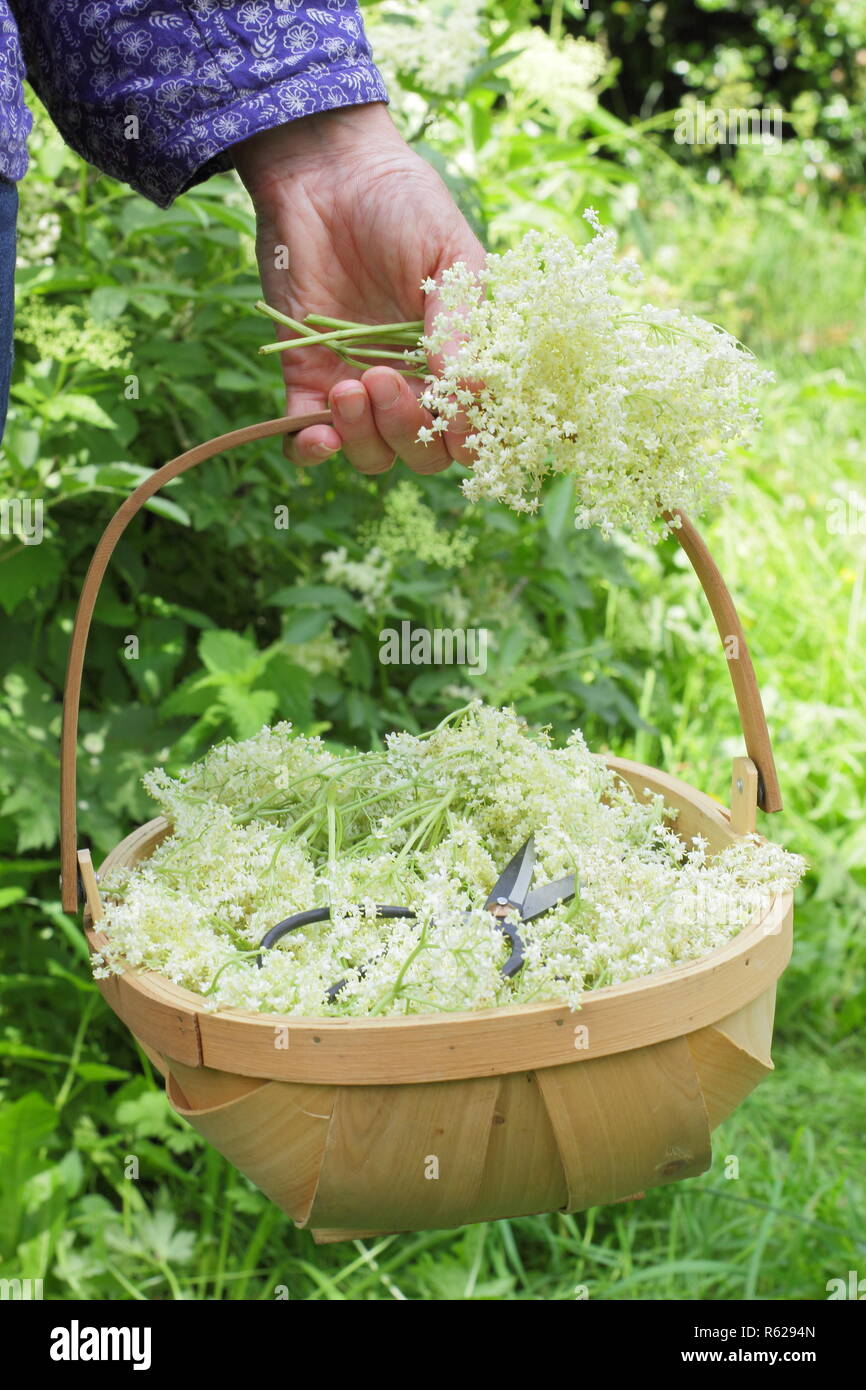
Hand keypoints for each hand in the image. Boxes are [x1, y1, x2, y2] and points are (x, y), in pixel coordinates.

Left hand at [233, 104, 484, 473]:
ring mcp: (359, 385)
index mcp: (455, 360)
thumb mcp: (447, 253)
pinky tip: (316, 432)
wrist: (326, 172)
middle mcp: (412, 384)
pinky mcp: (306, 378)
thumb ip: (459, 321)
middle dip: (406, 429)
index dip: (468, 438)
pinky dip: (311, 449)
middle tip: (383, 378)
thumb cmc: (402, 204)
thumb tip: (473, 388)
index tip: (457, 420)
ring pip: (371, 452)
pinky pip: (308, 439)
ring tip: (348, 386)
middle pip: (420, 451)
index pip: (470, 428)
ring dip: (362, 436)